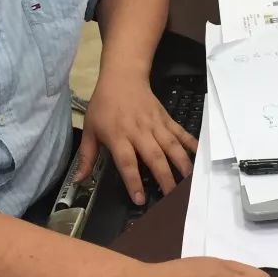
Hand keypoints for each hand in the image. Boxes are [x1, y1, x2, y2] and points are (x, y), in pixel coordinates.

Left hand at [75, 69, 198, 203]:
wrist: (122, 77)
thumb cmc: (104, 104)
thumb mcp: (90, 128)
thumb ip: (86, 156)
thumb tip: (78, 181)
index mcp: (118, 136)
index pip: (127, 162)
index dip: (133, 181)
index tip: (140, 199)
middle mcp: (139, 132)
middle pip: (154, 156)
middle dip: (164, 178)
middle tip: (171, 198)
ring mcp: (155, 125)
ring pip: (171, 146)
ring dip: (181, 164)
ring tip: (189, 182)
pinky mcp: (166, 119)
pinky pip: (180, 132)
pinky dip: (191, 143)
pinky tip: (199, 155)